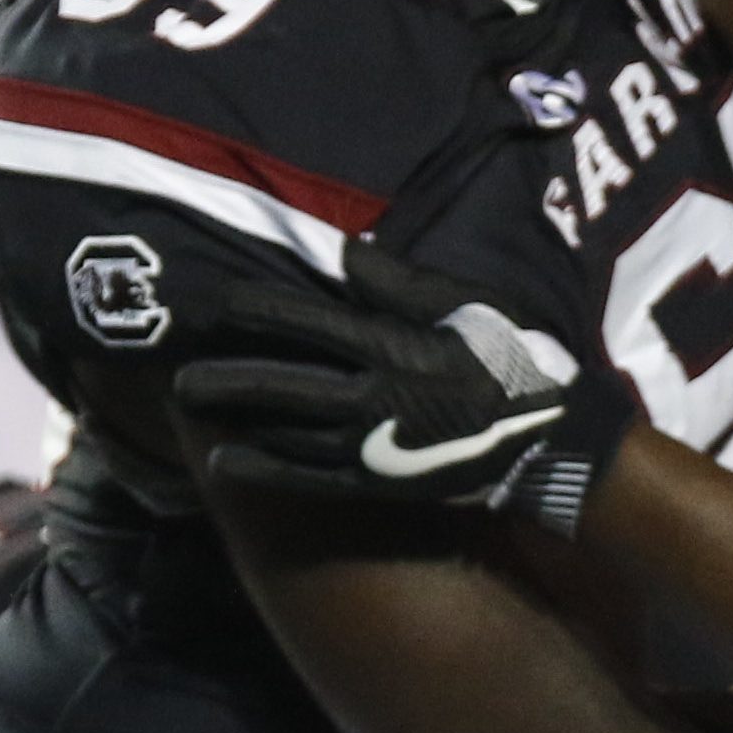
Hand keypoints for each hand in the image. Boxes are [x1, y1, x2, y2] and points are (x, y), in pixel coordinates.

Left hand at [173, 241, 638, 532]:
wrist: (555, 442)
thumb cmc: (518, 361)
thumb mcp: (470, 306)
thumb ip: (401, 283)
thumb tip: (343, 251)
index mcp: (393, 343)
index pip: (306, 321)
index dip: (254, 311)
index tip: (213, 301)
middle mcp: (373, 394)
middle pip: (280, 380)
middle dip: (224, 374)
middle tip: (178, 371)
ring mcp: (373, 443)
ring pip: (285, 429)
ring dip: (235, 419)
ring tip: (189, 407)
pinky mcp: (380, 480)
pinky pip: (309, 476)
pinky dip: (265, 468)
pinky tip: (226, 463)